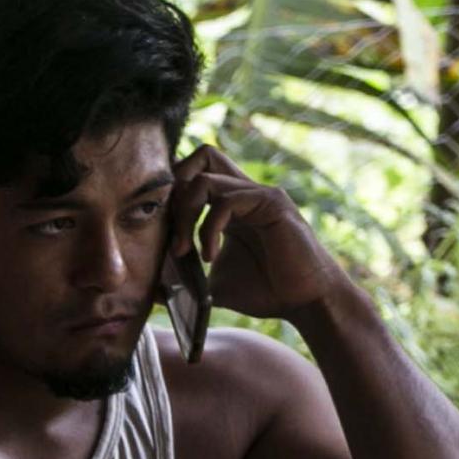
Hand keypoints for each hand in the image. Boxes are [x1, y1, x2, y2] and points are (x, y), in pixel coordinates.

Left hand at [166, 144, 357, 327]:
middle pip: (201, 155)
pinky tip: (209, 257)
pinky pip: (226, 200)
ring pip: (204, 178)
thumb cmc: (265, 292)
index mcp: (230, 205)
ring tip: (183, 252)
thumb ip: (186, 279)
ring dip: (183, 216)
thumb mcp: (211, 286)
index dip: (170, 195)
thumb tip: (153, 290)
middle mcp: (244, 192)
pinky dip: (208, 229)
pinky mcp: (272, 203)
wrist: (304, 302)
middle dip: (174, 189)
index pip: (193, 174)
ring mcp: (259, 194)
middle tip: (167, 231)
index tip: (158, 235)